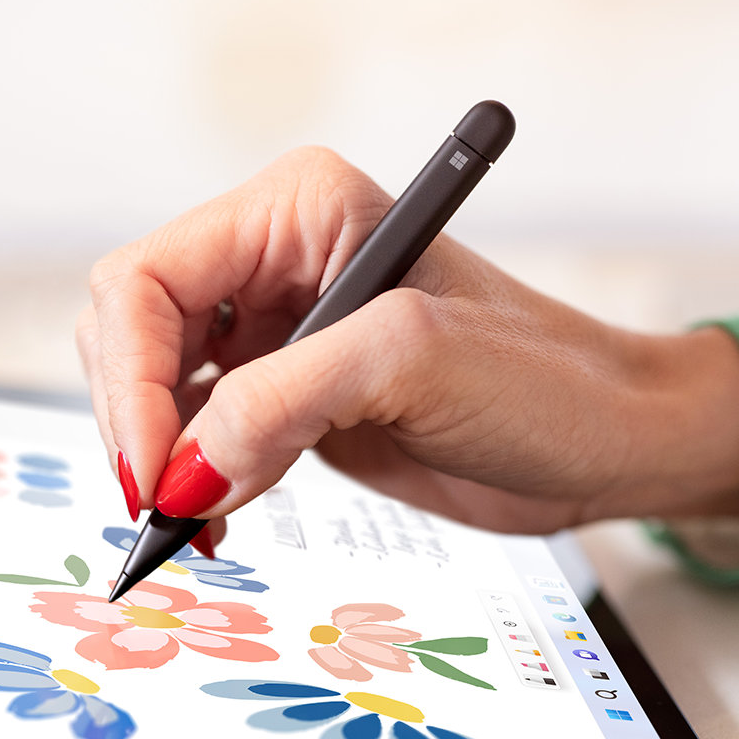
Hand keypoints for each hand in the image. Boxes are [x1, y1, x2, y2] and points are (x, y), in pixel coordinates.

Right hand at [77, 146, 738, 534]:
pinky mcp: (294, 402)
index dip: (132, 376)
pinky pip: (203, 439)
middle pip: (135, 334)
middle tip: (165, 509)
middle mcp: (277, 263)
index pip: (149, 280)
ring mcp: (281, 336)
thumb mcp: (413, 364)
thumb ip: (285, 400)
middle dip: (139, 423)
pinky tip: (216, 523)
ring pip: (159, 392)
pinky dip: (194, 485)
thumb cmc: (544, 379)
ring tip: (196, 526)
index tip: (157, 468)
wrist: (606, 444)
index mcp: (297, 213)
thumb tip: (183, 471)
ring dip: (162, 462)